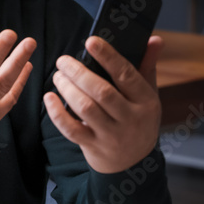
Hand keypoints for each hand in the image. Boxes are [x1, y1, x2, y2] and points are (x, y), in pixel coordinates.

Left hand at [44, 35, 164, 173]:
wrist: (134, 164)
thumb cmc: (138, 120)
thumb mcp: (148, 95)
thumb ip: (147, 66)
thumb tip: (155, 39)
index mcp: (146, 101)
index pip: (126, 75)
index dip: (108, 57)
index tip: (90, 41)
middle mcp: (131, 119)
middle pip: (102, 92)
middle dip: (79, 73)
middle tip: (63, 60)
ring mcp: (112, 135)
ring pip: (86, 109)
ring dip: (67, 89)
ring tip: (57, 76)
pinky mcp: (94, 147)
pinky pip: (72, 130)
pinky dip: (57, 113)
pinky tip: (48, 97)